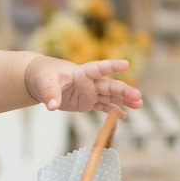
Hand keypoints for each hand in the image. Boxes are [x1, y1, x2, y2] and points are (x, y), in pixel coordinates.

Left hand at [24, 57, 142, 114]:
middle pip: (109, 85)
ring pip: (110, 95)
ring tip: (139, 104)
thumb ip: (50, 94)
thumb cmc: (43, 75)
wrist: (41, 79)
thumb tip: (52, 106)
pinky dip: (113, 110)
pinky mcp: (87, 101)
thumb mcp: (44, 83)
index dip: (111, 66)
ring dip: (124, 100)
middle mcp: (88, 82)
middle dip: (124, 91)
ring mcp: (89, 92)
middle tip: (138, 96)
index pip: (98, 68)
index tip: (126, 64)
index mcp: (80, 72)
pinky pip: (103, 106)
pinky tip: (125, 115)